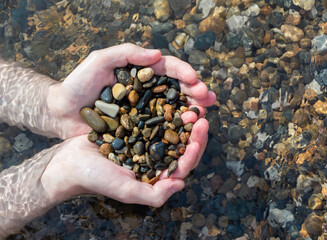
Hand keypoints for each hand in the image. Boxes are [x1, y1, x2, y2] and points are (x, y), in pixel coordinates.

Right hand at [41, 118, 208, 206]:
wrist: (70, 161)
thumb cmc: (96, 178)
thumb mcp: (126, 190)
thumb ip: (154, 194)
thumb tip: (181, 184)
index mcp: (157, 174)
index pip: (183, 164)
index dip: (194, 150)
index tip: (200, 134)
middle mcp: (155, 157)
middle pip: (182, 145)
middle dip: (194, 131)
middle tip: (201, 115)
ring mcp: (147, 141)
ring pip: (172, 129)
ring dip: (183, 117)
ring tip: (191, 105)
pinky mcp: (136, 126)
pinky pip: (156, 117)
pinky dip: (165, 109)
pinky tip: (170, 99)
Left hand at [48, 43, 215, 138]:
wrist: (61, 112)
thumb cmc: (78, 84)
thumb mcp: (99, 60)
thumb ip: (127, 53)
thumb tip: (157, 55)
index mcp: (141, 72)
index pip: (168, 69)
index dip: (183, 73)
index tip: (195, 80)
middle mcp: (147, 91)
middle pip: (177, 90)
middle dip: (196, 93)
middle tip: (210, 99)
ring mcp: (144, 111)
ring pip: (173, 109)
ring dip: (192, 111)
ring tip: (204, 115)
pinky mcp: (139, 130)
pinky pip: (160, 129)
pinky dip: (176, 130)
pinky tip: (187, 133)